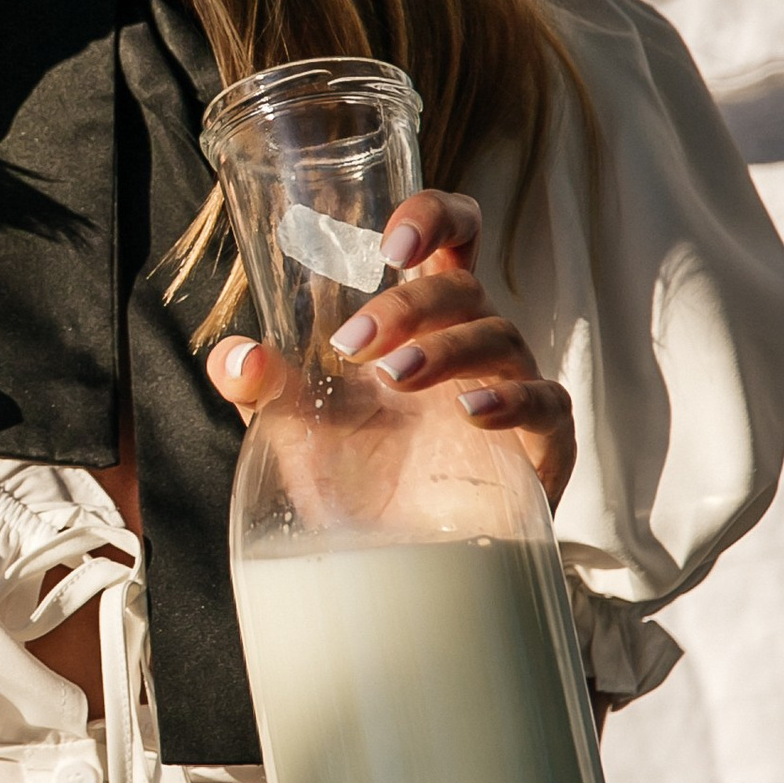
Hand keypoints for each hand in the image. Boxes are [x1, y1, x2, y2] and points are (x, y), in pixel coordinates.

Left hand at [204, 186, 576, 510]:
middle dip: (408, 305)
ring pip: (500, 337)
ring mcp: (512, 389)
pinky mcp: (542, 447)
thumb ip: (260, 386)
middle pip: (463, 288)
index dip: (436, 217)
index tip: (392, 239)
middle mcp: (471, 344)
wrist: (394, 565)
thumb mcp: (295, 427)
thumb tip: (235, 356)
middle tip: (352, 345)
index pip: (453, 239)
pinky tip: (470, 412)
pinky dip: (513, 400)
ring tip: (395, 378)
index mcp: (424, 321)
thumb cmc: (357, 477)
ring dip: (444, 349)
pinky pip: (547, 404)